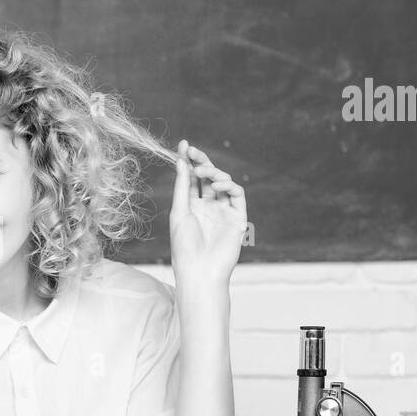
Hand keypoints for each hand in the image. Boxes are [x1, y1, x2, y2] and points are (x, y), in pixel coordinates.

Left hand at [169, 139, 246, 284]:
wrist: (200, 271)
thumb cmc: (184, 246)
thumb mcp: (179, 212)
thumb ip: (182, 186)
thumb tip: (180, 161)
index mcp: (191, 206)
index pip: (191, 178)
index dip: (188, 161)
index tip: (183, 145)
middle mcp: (208, 206)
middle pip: (207, 177)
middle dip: (201, 161)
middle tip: (192, 150)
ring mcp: (223, 211)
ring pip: (223, 182)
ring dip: (213, 172)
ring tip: (203, 172)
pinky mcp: (237, 217)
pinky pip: (237, 195)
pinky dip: (229, 185)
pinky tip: (217, 185)